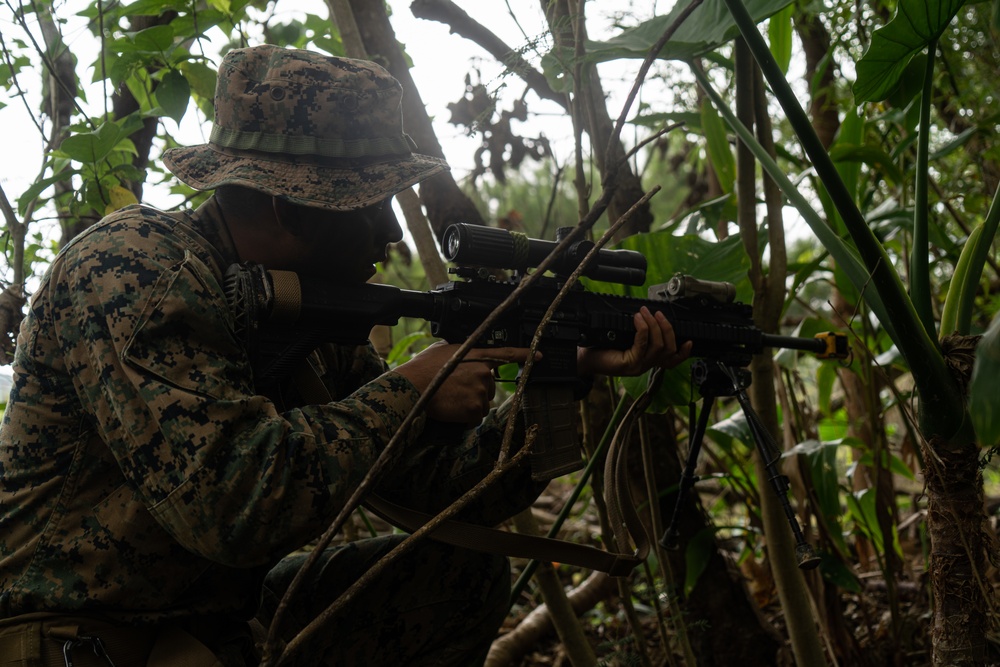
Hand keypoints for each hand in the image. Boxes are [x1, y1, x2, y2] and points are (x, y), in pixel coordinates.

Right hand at [394, 342, 534, 423]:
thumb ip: (461, 352)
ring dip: (469, 406)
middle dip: (476, 392)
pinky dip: (464, 419)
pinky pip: (474, 419)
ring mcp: (481, 391)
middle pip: (489, 388)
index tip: (539, 357)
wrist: (413, 387)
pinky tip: (452, 410)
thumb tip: (463, 356)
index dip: (524, 355)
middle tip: (455, 391)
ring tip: (451, 400)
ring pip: (482, 405)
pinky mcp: (475, 409)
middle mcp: (484, 372)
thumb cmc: (423, 368)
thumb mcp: (444, 350)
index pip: (506, 353)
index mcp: (477, 355)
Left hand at [577, 306, 691, 376]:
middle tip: (657, 313)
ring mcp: (639, 366)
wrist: (585, 358)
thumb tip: (648, 316)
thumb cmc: (602, 347)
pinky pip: (642, 344)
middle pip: (669, 349)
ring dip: (654, 325)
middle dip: (666, 328)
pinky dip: (642, 329)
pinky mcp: (629, 364)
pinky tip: (637, 319)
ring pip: (658, 346)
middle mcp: (646, 366)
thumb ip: (639, 333)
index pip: (672, 361)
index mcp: (648, 361)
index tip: (690, 340)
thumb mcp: (625, 339)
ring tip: (644, 312)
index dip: (684, 352)